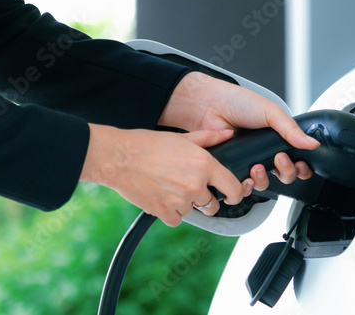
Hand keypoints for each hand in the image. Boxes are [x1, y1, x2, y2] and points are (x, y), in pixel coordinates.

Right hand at [80, 125, 244, 225]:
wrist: (118, 157)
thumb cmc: (148, 145)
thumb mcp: (182, 137)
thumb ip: (209, 138)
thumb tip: (228, 134)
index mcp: (204, 164)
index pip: (233, 189)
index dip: (236, 194)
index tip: (231, 196)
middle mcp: (195, 184)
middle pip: (212, 205)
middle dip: (205, 200)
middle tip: (192, 189)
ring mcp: (179, 200)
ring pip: (192, 211)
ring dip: (185, 204)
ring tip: (170, 187)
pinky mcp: (163, 211)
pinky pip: (176, 220)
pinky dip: (170, 213)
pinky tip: (162, 198)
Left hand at [158, 72, 319, 191]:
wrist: (210, 106)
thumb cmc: (238, 103)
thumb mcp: (271, 112)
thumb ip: (291, 130)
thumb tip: (312, 142)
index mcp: (277, 140)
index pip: (297, 161)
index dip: (302, 168)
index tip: (300, 163)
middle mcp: (264, 154)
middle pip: (284, 177)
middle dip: (286, 172)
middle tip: (278, 160)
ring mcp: (247, 163)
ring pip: (263, 186)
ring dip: (263, 180)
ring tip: (257, 167)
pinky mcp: (231, 171)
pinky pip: (240, 188)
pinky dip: (244, 188)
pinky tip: (244, 178)